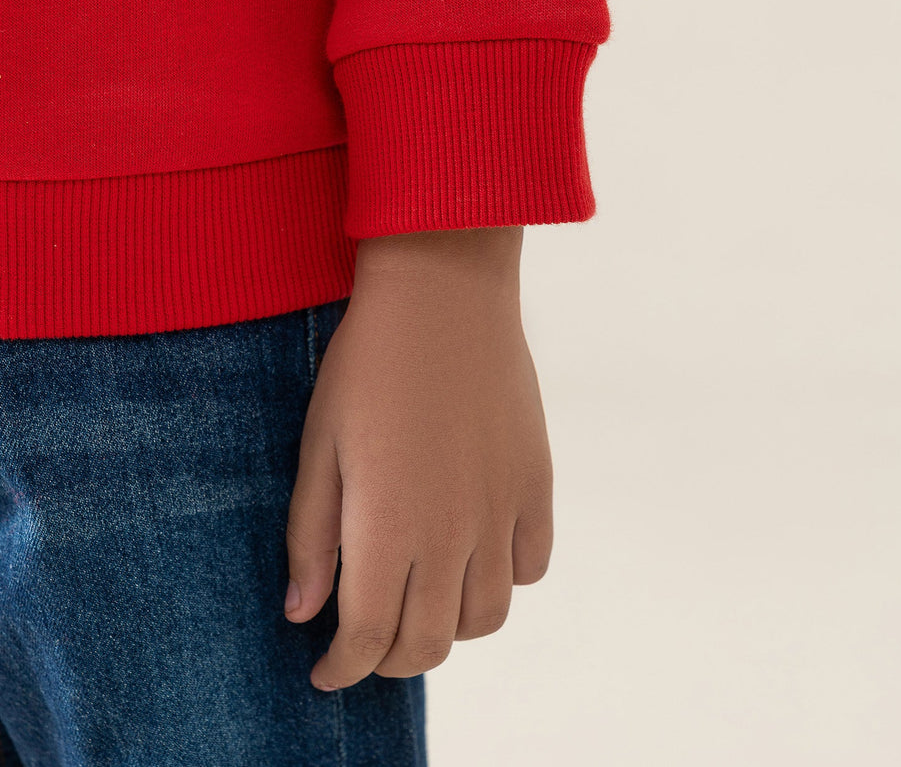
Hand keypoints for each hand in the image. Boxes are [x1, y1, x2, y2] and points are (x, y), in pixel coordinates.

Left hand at [283, 227, 553, 690]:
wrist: (444, 292)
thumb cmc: (367, 361)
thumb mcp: (319, 444)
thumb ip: (311, 534)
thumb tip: (303, 613)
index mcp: (387, 526)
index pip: (366, 637)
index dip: (340, 669)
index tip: (324, 670)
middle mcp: (452, 532)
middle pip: (427, 644)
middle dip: (387, 659)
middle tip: (365, 639)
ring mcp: (502, 509)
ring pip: (485, 618)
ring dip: (447, 627)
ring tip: (419, 598)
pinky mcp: (536, 482)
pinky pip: (532, 566)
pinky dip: (503, 580)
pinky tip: (473, 553)